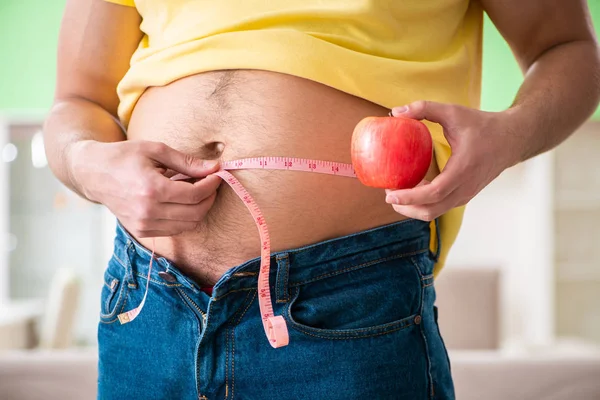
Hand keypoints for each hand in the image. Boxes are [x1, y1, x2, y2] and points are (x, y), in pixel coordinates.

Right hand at [69, 140, 221, 236]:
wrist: (93, 173)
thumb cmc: (124, 156)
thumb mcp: (155, 150)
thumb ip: (186, 161)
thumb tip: (215, 167)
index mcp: (151, 189)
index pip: (195, 195)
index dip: (212, 185)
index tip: (217, 174)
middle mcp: (148, 211)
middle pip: (196, 213)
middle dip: (210, 198)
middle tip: (211, 183)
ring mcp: (143, 225)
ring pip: (188, 224)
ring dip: (199, 208)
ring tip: (196, 190)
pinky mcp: (141, 231)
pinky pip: (175, 229)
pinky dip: (185, 217)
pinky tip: (182, 201)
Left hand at [384, 101, 520, 220]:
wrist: (512, 139)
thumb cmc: (482, 125)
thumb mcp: (454, 112)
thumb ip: (425, 108)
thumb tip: (395, 112)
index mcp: (463, 169)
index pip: (434, 193)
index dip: (410, 197)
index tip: (390, 194)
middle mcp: (465, 188)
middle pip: (431, 211)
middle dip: (405, 207)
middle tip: (387, 194)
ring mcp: (466, 195)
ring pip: (434, 213)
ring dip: (413, 208)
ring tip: (397, 193)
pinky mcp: (465, 196)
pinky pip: (440, 207)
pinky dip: (423, 204)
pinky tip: (412, 189)